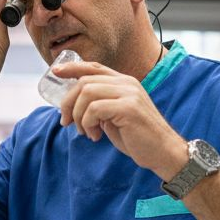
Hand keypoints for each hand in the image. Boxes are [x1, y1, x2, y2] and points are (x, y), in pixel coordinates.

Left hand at [55, 60, 187, 180]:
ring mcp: (129, 94)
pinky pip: (94, 109)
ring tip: (85, 132)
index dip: (73, 68)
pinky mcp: (128, 108)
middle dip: (68, 102)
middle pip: (85, 81)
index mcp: (124, 82)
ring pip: (87, 93)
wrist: (163, 152)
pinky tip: (96, 136)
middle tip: (66, 122)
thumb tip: (74, 106)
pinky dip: (88, 123)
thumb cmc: (138, 138)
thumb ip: (100, 106)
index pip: (94, 67)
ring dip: (78, 115)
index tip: (55, 73)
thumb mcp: (115, 117)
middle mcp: (127, 83)